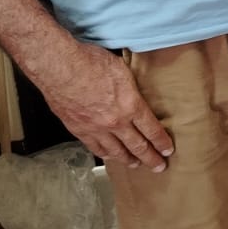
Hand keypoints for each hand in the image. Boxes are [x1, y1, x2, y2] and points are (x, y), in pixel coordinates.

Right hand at [30, 39, 173, 170]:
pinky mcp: (79, 129)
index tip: (167, 149)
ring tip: (137, 165)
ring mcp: (96, 128)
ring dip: (129, 160)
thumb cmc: (90, 61)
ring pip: (117, 151)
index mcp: (131, 105)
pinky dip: (105, 154)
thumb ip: (132, 85)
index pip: (152, 130)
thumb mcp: (123, 68)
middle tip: (159, 166)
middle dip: (151, 158)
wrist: (60, 67)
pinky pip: (95, 147)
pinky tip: (110, 156)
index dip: (161, 142)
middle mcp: (115, 122)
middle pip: (138, 146)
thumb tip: (136, 90)